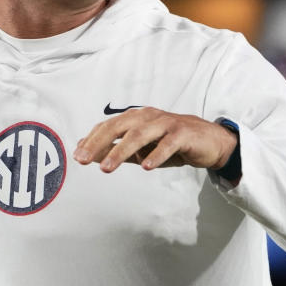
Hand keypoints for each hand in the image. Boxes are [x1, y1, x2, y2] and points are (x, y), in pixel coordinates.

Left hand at [73, 107, 237, 173]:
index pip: (107, 126)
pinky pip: (167, 144)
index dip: (91, 140)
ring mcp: (165, 123)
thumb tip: (87, 154)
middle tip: (83, 160)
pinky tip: (146, 166)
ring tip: (107, 168)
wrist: (208, 141)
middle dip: (99, 143)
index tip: (77, 156)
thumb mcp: (140, 150)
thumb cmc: (170, 144)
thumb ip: (115, 150)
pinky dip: (156, 155)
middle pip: (118, 127)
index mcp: (135, 118)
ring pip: (140, 135)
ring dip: (121, 151)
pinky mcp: (183, 134)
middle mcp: (147, 117)